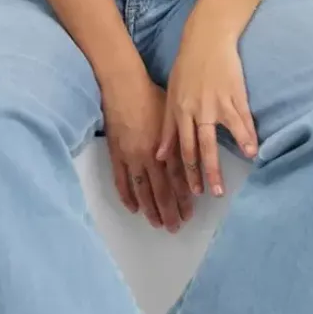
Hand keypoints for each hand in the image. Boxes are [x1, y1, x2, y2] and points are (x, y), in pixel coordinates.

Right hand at [101, 70, 193, 232]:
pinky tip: (134, 209)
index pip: (178, 179)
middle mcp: (151, 156)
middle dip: (169, 211)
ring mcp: (131, 157)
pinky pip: (122, 181)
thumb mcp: (174, 116)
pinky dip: (127, 197)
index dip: (184, 198)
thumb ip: (182, 138)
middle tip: (175, 227)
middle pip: (161, 190)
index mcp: (167, 146)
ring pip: (142, 191)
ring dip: (150, 210)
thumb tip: (196, 152)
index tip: (190, 212)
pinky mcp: (116, 154)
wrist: (124, 86)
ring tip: (157, 224)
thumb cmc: (152, 96)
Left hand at [155, 21, 257, 196]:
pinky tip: (252, 151)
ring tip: (228, 182)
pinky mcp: (234, 94)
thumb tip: (160, 153)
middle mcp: (196, 109)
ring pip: (219, 137)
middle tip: (211, 194)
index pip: (182, 146)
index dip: (186, 170)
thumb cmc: (187, 66)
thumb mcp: (171, 94)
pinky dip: (247, 137)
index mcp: (179, 110)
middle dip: (204, 173)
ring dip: (223, 161)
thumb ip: (168, 125)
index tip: (191, 190)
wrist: (207, 38)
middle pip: (199, 147)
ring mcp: (216, 102)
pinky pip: (241, 120)